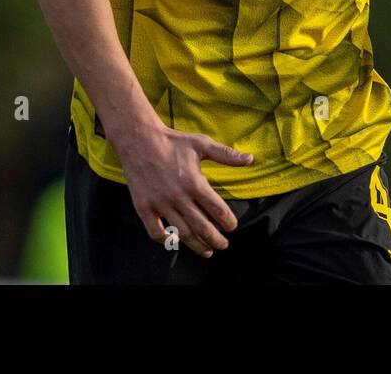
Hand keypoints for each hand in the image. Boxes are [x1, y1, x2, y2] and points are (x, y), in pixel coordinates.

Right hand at [115, 124, 253, 257]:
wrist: (139, 140)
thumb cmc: (173, 142)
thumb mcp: (202, 144)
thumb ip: (226, 155)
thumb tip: (250, 159)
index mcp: (194, 183)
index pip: (217, 209)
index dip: (228, 221)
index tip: (232, 226)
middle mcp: (178, 197)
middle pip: (202, 227)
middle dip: (215, 239)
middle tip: (223, 245)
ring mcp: (160, 204)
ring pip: (182, 233)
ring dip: (197, 245)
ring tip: (207, 251)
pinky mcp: (144, 207)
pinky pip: (155, 232)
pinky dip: (166, 240)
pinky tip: (175, 242)